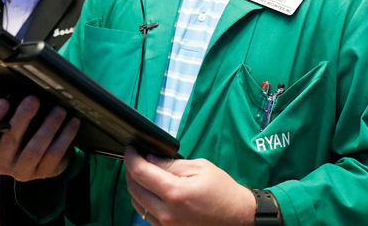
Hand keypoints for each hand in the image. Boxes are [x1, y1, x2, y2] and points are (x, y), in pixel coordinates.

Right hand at [0, 94, 79, 181]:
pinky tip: (72, 123)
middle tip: (33, 100)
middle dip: (22, 117)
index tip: (3, 101)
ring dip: (48, 126)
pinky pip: (55, 154)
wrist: (40, 161)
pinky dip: (65, 137)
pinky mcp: (43, 172)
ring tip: (58, 110)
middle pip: (10, 140)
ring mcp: (23, 171)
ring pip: (35, 149)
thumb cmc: (20, 139)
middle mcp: (2, 163)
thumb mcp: (4, 125)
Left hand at [124, 148, 256, 225]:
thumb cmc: (222, 191)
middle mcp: (166, 213)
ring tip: (144, 174)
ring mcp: (165, 225)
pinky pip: (146, 215)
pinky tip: (152, 190)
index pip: (140, 173)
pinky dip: (144, 200)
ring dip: (135, 187)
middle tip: (136, 159)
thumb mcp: (200, 168)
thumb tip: (150, 159)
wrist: (236, 217)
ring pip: (136, 204)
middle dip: (131, 171)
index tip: (131, 149)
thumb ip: (172, 164)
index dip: (131, 158)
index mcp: (175, 193)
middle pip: (133, 189)